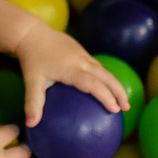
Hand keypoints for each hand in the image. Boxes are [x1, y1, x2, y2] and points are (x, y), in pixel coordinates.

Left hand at [14, 21, 130, 127]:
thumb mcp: (31, 81)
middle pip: (107, 77)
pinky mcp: (81, 51)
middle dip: (119, 92)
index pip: (94, 84)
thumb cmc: (32, 58)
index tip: (115, 110)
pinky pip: (97, 66)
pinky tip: (104, 87)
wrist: (31, 32)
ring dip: (115, 84)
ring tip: (121, 101)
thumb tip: (31, 124)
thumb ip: (33, 103)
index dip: (106, 96)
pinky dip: (105, 77)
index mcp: (72, 69)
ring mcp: (83, 54)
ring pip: (104, 70)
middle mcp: (82, 61)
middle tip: (126, 108)